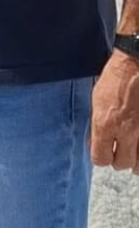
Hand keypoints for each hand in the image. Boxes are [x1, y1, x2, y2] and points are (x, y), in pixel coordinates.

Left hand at [90, 49, 138, 172]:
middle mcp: (126, 132)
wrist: (137, 63)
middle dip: (118, 158)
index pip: (100, 158)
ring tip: (133, 150)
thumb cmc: (116, 77)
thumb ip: (96, 124)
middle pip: (122, 164)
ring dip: (135, 160)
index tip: (102, 151)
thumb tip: (94, 143)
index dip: (100, 156)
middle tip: (119, 149)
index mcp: (105, 124)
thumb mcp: (97, 99)